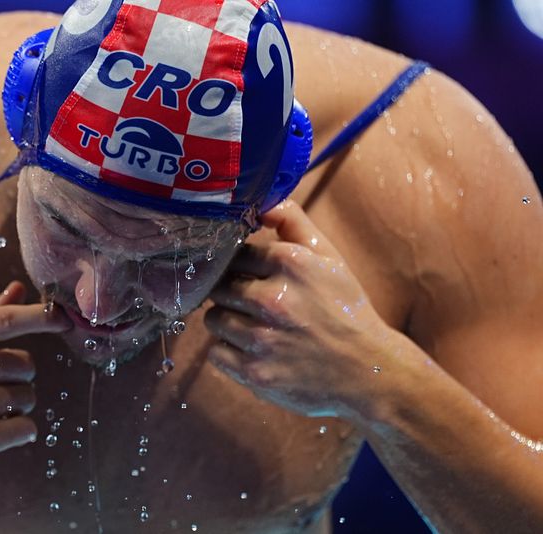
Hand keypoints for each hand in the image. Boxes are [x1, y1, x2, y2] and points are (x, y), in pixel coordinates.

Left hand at [205, 200, 391, 418]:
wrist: (369, 372)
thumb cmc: (344, 310)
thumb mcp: (328, 258)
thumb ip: (293, 222)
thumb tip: (260, 201)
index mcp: (290, 263)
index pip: (235, 254)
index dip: (241, 267)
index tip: (252, 278)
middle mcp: (273, 300)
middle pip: (218, 286)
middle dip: (232, 294)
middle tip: (253, 305)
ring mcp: (262, 339)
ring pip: (213, 319)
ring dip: (228, 322)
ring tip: (254, 328)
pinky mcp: (254, 372)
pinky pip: (215, 353)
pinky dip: (229, 352)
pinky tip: (253, 350)